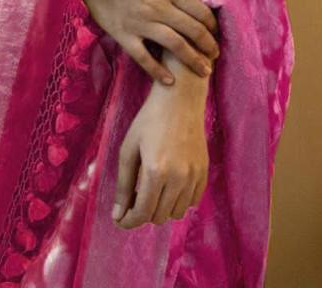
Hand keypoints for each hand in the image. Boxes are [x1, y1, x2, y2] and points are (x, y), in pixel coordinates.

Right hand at [83, 0, 219, 84]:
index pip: (200, 11)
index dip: (212, 25)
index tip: (216, 33)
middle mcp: (159, 7)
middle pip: (192, 30)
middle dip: (208, 45)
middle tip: (215, 55)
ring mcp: (142, 23)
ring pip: (175, 45)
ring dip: (193, 60)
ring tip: (204, 71)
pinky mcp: (125, 35)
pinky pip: (144, 58)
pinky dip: (158, 71)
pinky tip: (169, 80)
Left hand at [111, 65, 209, 228]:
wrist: (180, 100)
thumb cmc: (149, 121)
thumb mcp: (129, 149)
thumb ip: (123, 185)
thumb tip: (118, 215)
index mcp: (156, 172)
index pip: (143, 213)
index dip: (129, 221)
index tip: (120, 219)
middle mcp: (178, 178)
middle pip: (159, 217)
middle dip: (143, 213)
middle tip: (134, 197)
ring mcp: (194, 176)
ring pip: (176, 213)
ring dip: (161, 208)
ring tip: (151, 189)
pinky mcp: (204, 172)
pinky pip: (192, 202)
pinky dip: (178, 201)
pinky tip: (168, 186)